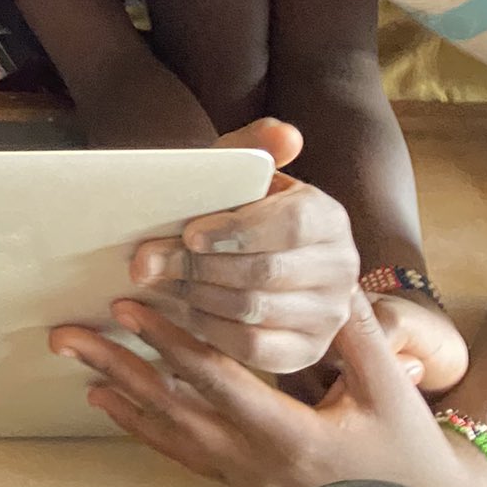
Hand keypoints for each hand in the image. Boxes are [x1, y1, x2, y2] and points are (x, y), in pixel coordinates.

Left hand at [51, 291, 486, 486]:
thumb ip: (353, 330)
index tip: (128, 307)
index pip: (216, 380)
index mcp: (290, 436)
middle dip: (117, 366)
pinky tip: (106, 401)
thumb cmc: (399, 440)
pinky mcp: (238, 479)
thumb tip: (329, 277)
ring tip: (76, 358)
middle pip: (173, 408)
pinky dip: (137, 424)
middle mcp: (257, 462)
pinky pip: (177, 451)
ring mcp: (243, 476)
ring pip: (166, 431)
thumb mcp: (384, 382)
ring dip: (117, 392)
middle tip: (70, 333)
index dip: (169, 341)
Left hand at [127, 118, 358, 371]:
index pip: (287, 225)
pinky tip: (176, 309)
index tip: (188, 235)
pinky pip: (253, 349)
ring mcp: (328, 315)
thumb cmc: (239, 206)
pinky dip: (208, 330)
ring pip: (254, 312)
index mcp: (328, 217)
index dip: (234, 230)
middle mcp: (340, 268)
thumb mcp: (242, 172)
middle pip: (264, 273)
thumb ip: (254, 147)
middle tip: (146, 261)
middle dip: (197, 267)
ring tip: (154, 280)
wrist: (250, 253)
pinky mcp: (307, 351)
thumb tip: (285, 135)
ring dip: (194, 296)